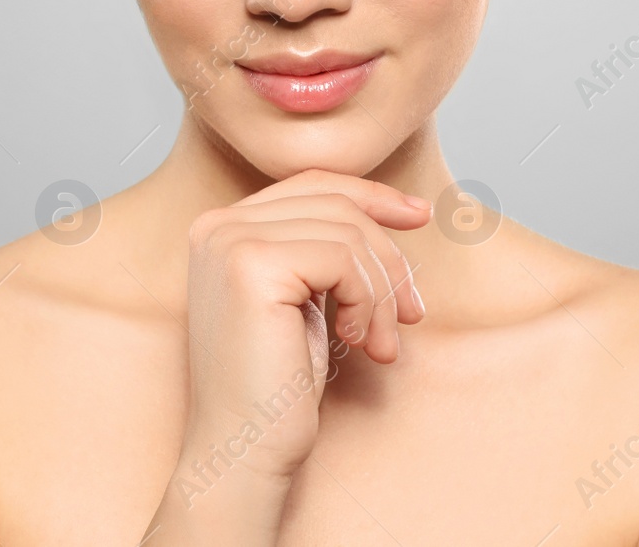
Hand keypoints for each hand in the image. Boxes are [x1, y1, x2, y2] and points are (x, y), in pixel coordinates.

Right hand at [178, 169, 429, 486]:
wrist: (243, 452)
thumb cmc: (277, 388)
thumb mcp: (305, 301)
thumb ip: (322, 249)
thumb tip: (393, 209)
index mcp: (221, 228)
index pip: (313, 185)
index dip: (371, 196)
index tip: (420, 216)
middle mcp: (217, 225)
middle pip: (335, 204)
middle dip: (387, 257)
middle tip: (409, 315)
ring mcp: (230, 242)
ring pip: (347, 232)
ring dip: (382, 292)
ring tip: (380, 344)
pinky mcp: (251, 265)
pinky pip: (342, 258)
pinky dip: (367, 301)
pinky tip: (356, 343)